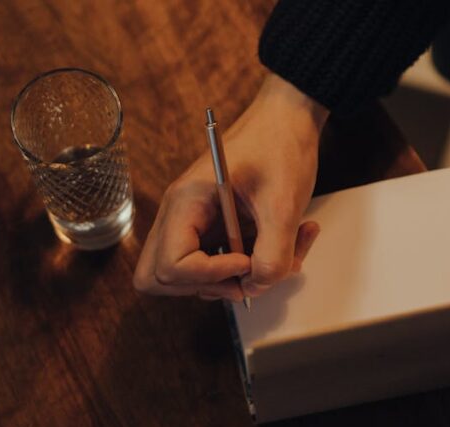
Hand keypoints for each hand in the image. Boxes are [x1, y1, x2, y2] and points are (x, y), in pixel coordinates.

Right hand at [134, 74, 326, 300]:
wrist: (290, 117)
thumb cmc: (280, 145)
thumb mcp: (283, 202)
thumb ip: (274, 253)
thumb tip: (259, 286)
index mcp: (186, 202)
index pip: (170, 266)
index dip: (209, 274)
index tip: (246, 260)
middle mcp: (181, 216)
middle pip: (159, 277)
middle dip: (205, 286)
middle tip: (245, 272)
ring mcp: (196, 224)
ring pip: (193, 278)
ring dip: (238, 278)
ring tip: (283, 251)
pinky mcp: (216, 229)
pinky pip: (221, 264)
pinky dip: (253, 265)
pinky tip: (288, 242)